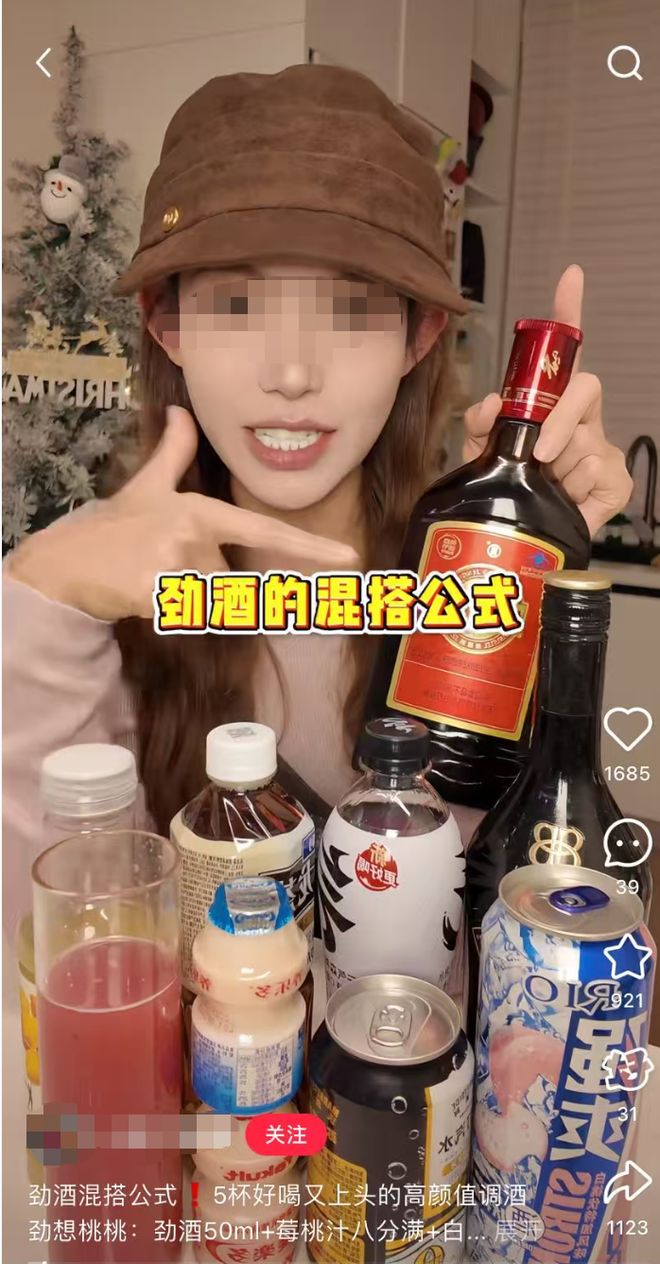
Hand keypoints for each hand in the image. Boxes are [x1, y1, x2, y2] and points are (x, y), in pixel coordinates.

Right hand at [6, 406, 358, 619]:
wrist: (71, 562)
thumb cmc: (116, 526)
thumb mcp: (147, 486)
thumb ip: (174, 453)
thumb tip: (180, 412)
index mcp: (201, 512)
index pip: (265, 531)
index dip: (310, 547)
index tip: (349, 560)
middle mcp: (195, 537)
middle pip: (230, 583)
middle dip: (206, 587)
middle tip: (166, 570)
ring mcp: (176, 565)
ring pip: (208, 603)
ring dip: (186, 600)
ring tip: (152, 579)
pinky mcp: (157, 594)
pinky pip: (183, 616)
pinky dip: (166, 612)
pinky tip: (139, 594)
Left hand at [462, 265, 631, 534]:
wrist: (516, 543)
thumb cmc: (501, 495)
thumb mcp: (477, 457)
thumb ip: (477, 425)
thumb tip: (492, 402)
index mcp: (551, 407)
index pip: (565, 354)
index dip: (568, 313)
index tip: (570, 277)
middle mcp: (582, 421)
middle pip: (586, 389)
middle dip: (560, 421)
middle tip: (539, 454)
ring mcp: (601, 449)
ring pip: (585, 441)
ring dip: (556, 470)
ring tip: (544, 489)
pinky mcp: (614, 481)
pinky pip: (597, 472)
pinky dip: (575, 489)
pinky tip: (566, 501)